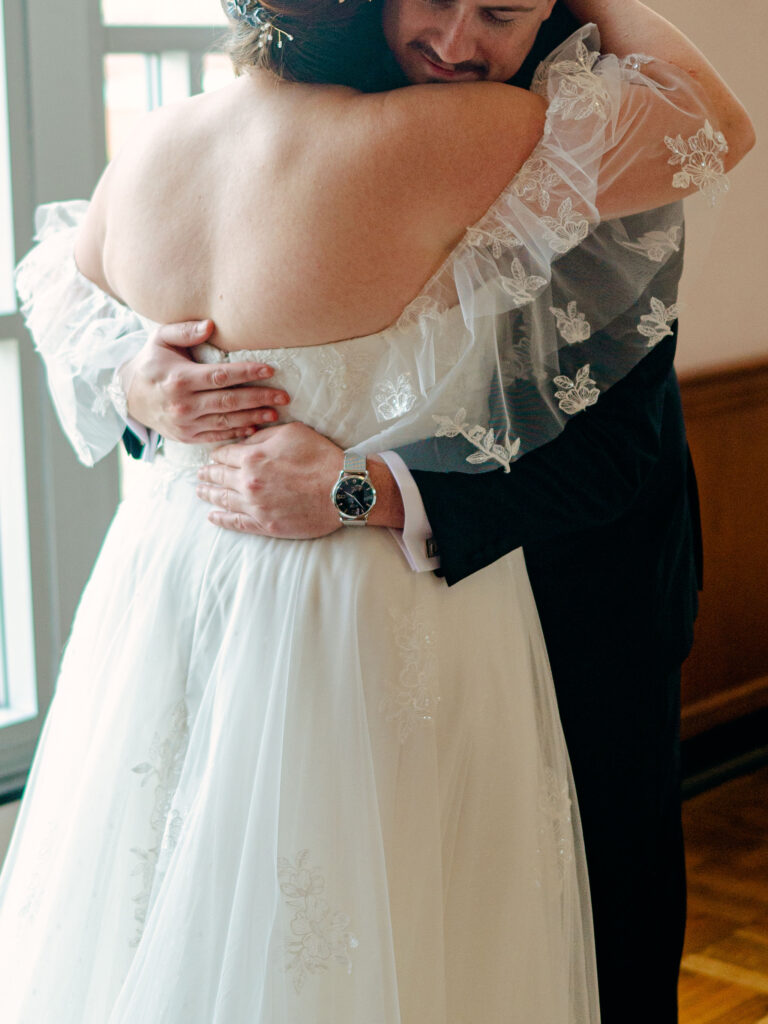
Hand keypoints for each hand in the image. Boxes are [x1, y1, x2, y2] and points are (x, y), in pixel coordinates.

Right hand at [120, 319, 289, 443]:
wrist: (128, 396)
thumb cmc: (151, 362)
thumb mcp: (160, 339)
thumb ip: (184, 330)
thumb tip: (210, 325)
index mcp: (180, 379)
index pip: (221, 376)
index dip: (247, 373)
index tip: (270, 370)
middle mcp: (183, 404)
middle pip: (229, 401)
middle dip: (259, 398)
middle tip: (284, 396)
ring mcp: (185, 424)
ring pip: (226, 421)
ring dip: (253, 417)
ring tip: (275, 413)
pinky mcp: (187, 437)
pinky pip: (217, 435)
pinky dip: (237, 432)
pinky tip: (255, 426)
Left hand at [196, 421, 404, 537]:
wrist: (342, 489)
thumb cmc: (320, 457)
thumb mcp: (291, 433)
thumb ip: (262, 436)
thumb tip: (244, 441)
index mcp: (252, 458)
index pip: (223, 454)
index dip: (217, 454)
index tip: (214, 456)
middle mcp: (248, 483)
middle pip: (218, 477)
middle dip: (207, 474)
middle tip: (200, 474)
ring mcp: (255, 507)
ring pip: (222, 500)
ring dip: (208, 494)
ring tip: (200, 491)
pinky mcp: (265, 525)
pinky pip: (235, 523)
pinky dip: (221, 519)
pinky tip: (212, 516)